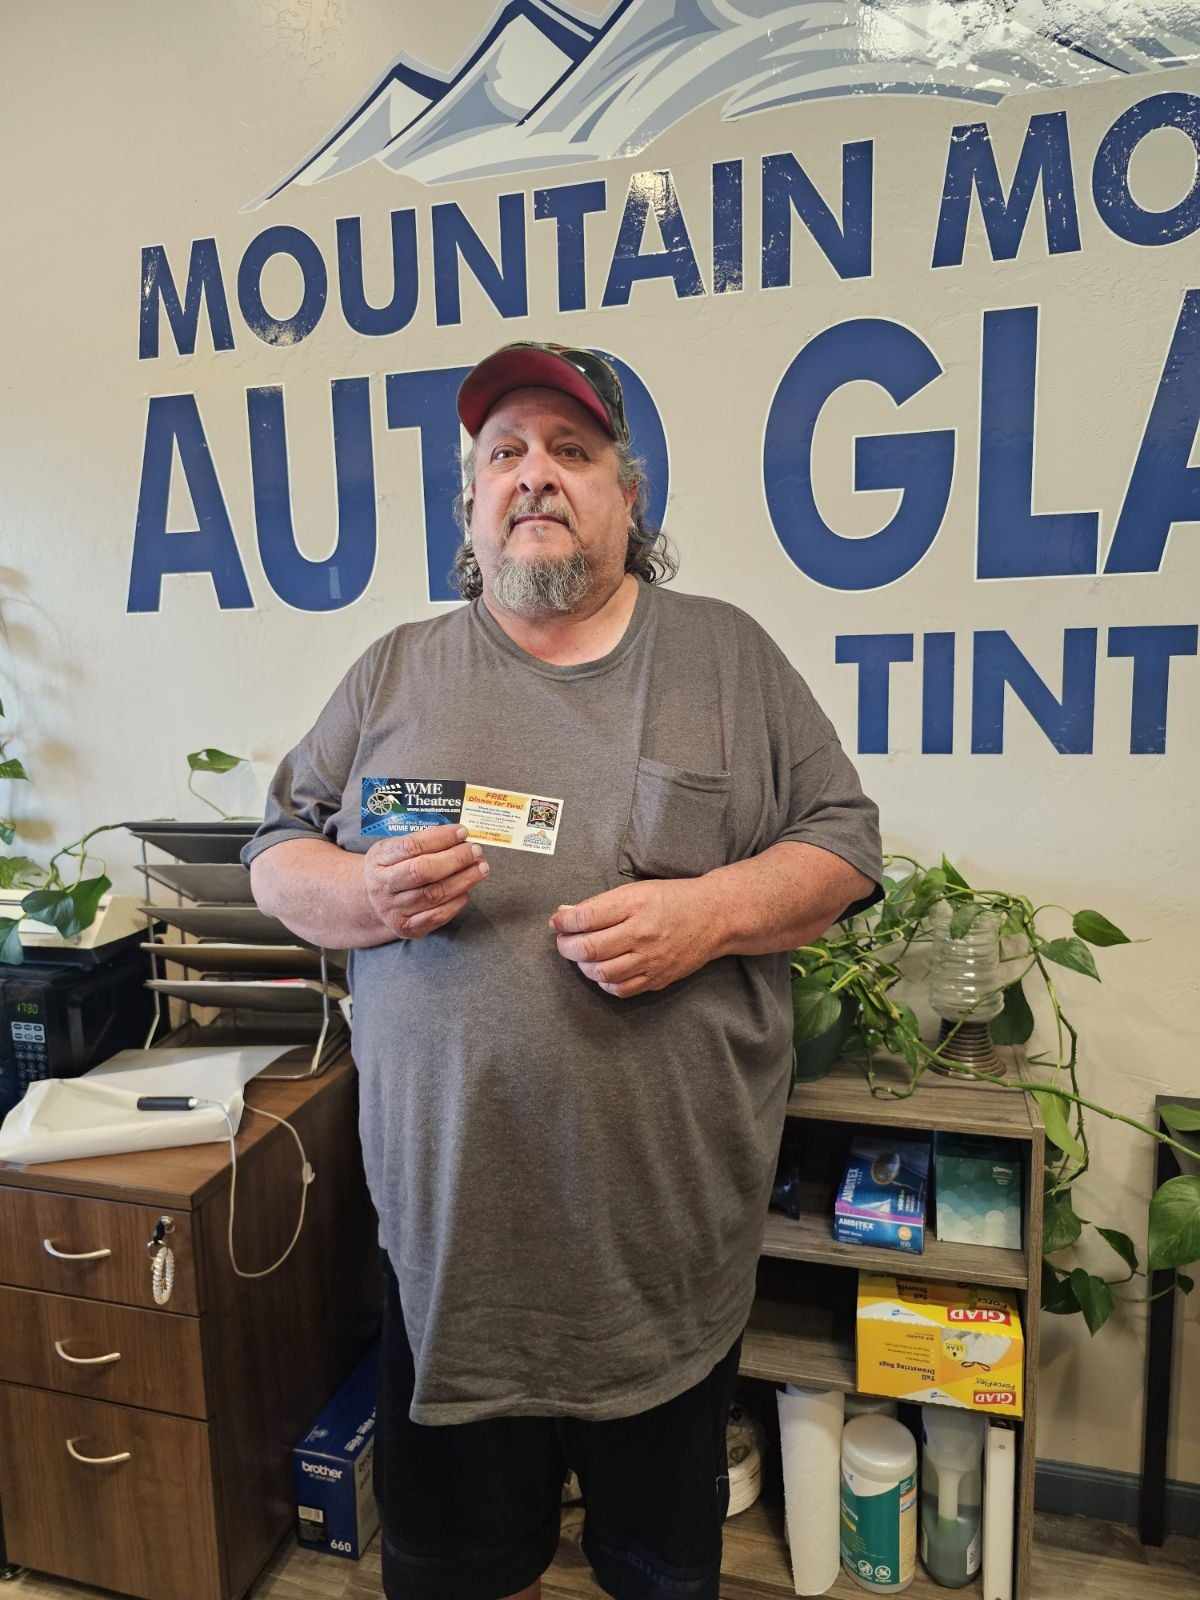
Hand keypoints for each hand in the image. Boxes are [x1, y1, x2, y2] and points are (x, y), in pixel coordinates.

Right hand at [363, 825, 488, 937]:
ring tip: (481, 868)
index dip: (440, 838)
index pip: (411, 846)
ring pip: (434, 894)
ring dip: (463, 880)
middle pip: (422, 871)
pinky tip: (467, 890)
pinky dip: (456, 902)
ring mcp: (393, 910)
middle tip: (476, 851)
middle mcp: (383, 886)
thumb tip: (459, 835)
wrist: (373, 902)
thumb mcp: (394, 849)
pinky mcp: (407, 928)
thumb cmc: (392, 868)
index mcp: (378, 860)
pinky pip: (437, 916)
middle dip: (455, 859)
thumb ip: (421, 841)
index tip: (462, 832)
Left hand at [549, 877, 725, 997]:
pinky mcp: (658, 978)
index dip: (563, 922)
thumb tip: (565, 915)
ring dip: (583, 966)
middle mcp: (642, 933)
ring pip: (601, 973)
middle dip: (566, 946)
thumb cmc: (672, 898)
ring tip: (582, 956)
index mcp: (635, 904)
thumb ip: (601, 904)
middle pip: (589, 948)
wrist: (714, 916)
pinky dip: (604, 983)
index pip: (586, 917)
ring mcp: (651, 959)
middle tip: (563, 941)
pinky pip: (621, 989)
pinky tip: (602, 971)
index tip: (557, 922)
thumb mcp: (636, 890)